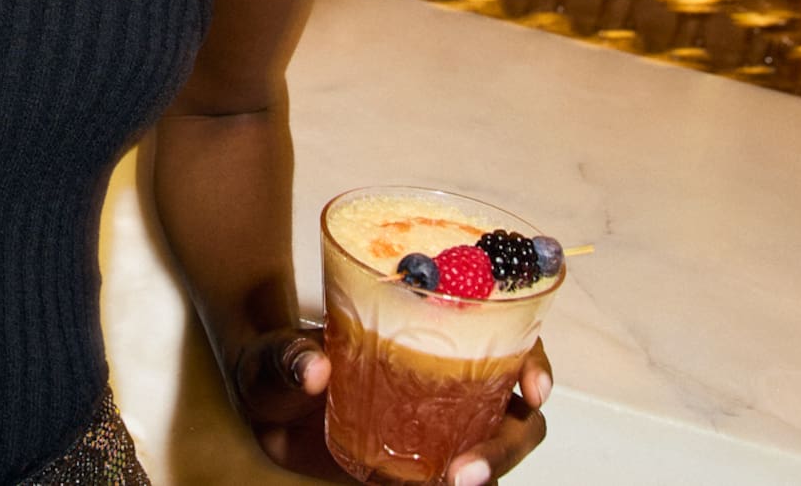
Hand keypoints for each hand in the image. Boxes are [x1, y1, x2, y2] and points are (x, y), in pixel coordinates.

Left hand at [236, 327, 553, 485]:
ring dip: (492, 468)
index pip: (506, 336)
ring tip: (453, 483)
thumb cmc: (280, 362)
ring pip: (500, 447)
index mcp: (432, 330)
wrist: (266, 405)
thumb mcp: (276, 354)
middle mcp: (452, 377)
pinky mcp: (427, 464)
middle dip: (509, 441)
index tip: (534, 389)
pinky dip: (469, 484)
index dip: (533, 359)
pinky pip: (464, 478)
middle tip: (468, 468)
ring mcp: (444, 424)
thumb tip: (314, 371)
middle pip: (516, 409)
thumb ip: (289, 358)